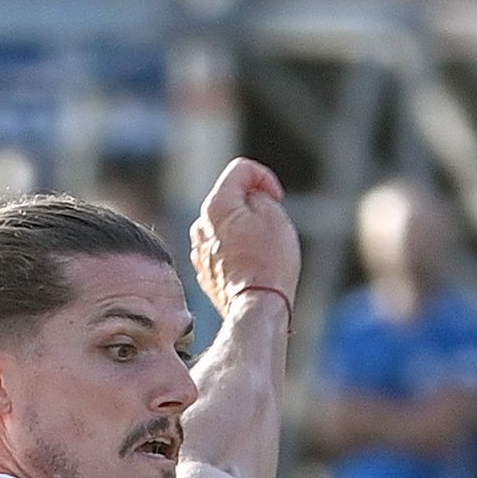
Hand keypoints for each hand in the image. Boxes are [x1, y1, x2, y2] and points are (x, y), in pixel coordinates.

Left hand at [191, 158, 300, 312]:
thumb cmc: (269, 264)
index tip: (277, 198)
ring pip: (225, 226)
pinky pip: (221, 250)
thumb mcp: (275, 216)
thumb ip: (260, 195)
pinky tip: (252, 268)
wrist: (256, 308)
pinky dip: (236, 252)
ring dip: (244, 230)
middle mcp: (201, 224)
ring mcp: (199, 250)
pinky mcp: (204, 272)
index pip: (240, 169)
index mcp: (216, 204)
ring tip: (263, 252)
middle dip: (253, 206)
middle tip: (273, 227)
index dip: (264, 178)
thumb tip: (251, 199)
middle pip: (231, 198)